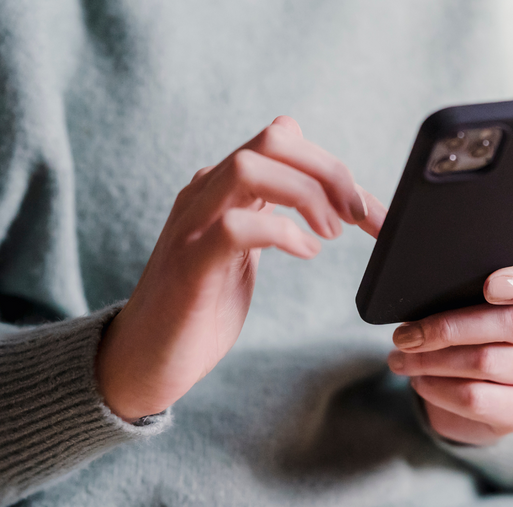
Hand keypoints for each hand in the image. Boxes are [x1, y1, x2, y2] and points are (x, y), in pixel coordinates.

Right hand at [96, 117, 387, 420]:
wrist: (143, 360)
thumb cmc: (199, 309)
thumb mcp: (243, 251)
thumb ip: (270, 212)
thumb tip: (317, 182)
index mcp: (220, 189)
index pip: (283, 140)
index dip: (334, 167)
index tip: (369, 211)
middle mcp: (204, 195)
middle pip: (273, 140)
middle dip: (329, 171)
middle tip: (358, 217)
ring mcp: (192, 226)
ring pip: (250, 167)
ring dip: (306, 195)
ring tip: (330, 235)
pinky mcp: (190, 265)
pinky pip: (236, 226)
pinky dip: (281, 232)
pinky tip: (305, 253)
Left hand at [386, 255, 512, 444]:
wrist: (473, 393)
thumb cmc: (461, 330)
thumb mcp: (454, 295)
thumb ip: (430, 261)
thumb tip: (374, 219)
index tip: (492, 286)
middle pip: (508, 323)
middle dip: (445, 327)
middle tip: (402, 335)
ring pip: (484, 362)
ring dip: (429, 360)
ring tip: (398, 357)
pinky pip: (476, 397)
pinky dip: (437, 388)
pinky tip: (419, 380)